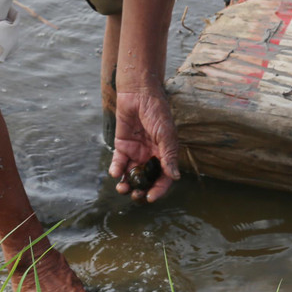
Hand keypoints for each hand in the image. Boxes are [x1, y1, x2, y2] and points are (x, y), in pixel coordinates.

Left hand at [107, 87, 181, 202]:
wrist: (138, 93)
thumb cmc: (157, 111)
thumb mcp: (166, 133)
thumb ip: (168, 155)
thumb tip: (175, 176)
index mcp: (165, 153)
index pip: (164, 177)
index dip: (159, 189)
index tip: (150, 197)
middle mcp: (151, 155)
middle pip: (147, 179)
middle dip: (141, 189)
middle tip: (135, 195)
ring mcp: (136, 151)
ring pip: (132, 174)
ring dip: (127, 184)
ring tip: (122, 188)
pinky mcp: (123, 146)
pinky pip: (119, 163)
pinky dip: (117, 170)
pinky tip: (115, 173)